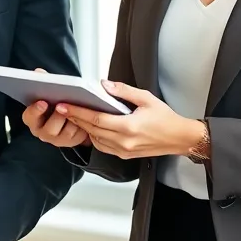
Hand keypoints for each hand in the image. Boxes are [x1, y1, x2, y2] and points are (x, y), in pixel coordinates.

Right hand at [20, 68, 89, 147]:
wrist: (67, 118)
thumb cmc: (55, 103)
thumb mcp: (48, 93)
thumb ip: (43, 83)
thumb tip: (39, 72)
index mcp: (33, 119)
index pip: (29, 117)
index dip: (35, 110)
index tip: (43, 102)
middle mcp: (43, 132)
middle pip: (49, 129)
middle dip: (57, 117)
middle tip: (63, 107)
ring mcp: (57, 139)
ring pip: (65, 133)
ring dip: (72, 121)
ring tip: (78, 109)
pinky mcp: (72, 142)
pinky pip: (78, 136)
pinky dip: (82, 126)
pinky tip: (85, 116)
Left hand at [56, 80, 206, 158]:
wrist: (180, 138)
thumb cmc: (166, 118)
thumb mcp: (147, 98)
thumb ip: (124, 91)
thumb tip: (105, 85)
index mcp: (129, 127)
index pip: (96, 119)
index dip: (78, 112)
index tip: (64, 105)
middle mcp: (124, 141)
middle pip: (92, 130)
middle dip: (75, 118)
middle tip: (61, 108)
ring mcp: (124, 151)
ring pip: (95, 140)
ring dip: (83, 128)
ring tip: (72, 116)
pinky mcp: (125, 155)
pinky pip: (103, 146)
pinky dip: (94, 137)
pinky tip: (91, 127)